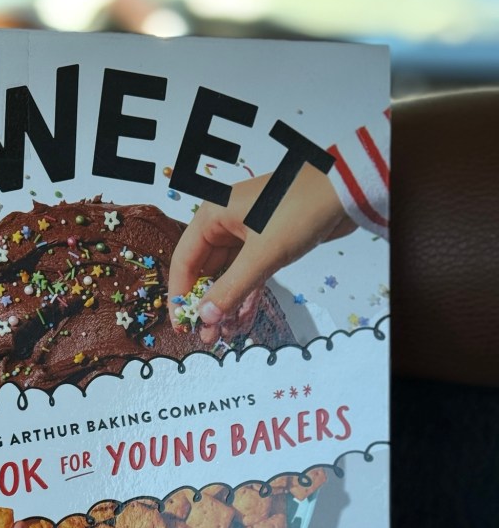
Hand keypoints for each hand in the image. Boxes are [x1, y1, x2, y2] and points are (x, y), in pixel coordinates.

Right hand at [168, 165, 354, 342]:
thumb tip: (205, 318)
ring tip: (225, 334)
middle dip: (207, 305)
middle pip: (205, 271)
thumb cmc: (298, 211)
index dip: (181, 296)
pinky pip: (248, 275)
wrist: (345, 191)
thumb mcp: (262, 254)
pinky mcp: (267, 244)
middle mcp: (224, 224)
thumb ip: (232, 288)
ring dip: (226, 304)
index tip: (183, 326)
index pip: (184, 262)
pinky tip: (242, 320)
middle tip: (207, 336)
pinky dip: (246, 296)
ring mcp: (246, 234)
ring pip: (228, 276)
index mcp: (212, 217)